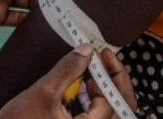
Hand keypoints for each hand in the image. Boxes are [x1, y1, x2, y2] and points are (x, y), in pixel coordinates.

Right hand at [0, 46, 136, 118]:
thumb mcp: (42, 93)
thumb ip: (67, 70)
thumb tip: (86, 51)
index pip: (114, 100)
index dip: (111, 73)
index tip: (101, 53)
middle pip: (120, 109)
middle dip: (113, 81)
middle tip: (103, 59)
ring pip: (109, 114)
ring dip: (105, 91)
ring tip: (91, 71)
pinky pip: (95, 118)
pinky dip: (94, 102)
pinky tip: (82, 88)